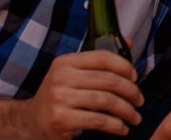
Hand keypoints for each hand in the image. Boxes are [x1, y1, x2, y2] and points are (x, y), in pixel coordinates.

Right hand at [17, 50, 142, 138]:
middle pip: (109, 80)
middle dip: (131, 92)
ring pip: (107, 101)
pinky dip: (116, 126)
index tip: (135, 78)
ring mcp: (59, 99)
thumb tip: (129, 41)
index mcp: (65, 62)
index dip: (125, 66)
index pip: (103, 57)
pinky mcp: (61, 119)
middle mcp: (60, 77)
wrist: (31, 122)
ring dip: (127, 111)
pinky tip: (122, 129)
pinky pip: (99, 121)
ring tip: (135, 117)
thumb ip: (98, 61)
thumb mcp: (73, 74)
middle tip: (139, 101)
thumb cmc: (59, 97)